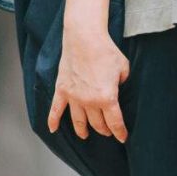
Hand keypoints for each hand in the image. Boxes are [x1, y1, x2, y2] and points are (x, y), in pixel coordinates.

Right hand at [47, 25, 128, 142]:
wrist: (85, 38)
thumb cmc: (106, 51)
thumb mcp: (123, 68)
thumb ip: (122, 82)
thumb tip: (117, 87)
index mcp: (107, 98)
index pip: (115, 122)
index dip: (120, 132)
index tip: (123, 138)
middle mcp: (89, 101)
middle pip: (97, 123)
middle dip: (104, 130)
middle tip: (107, 132)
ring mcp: (74, 97)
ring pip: (78, 121)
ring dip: (83, 130)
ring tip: (85, 135)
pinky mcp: (62, 89)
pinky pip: (55, 109)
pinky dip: (53, 120)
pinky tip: (53, 130)